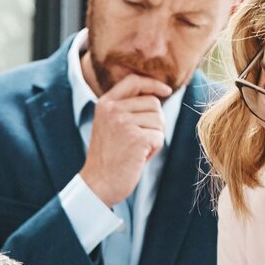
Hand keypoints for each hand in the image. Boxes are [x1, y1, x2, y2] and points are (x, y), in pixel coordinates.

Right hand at [80, 74, 171, 205]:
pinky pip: (159, 137)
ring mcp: (124, 123)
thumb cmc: (109, 157)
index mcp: (105, 103)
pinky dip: (154, 149)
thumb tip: (157, 95)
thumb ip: (126, 108)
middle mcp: (113, 109)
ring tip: (137, 149)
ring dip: (154, 137)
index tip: (166, 91)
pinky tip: (139, 157)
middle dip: (154, 122)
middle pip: (153, 103)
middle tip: (140, 140)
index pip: (134, 81)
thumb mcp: (110, 124)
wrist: (98, 183)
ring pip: (159, 121)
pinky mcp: (136, 138)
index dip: (153, 84)